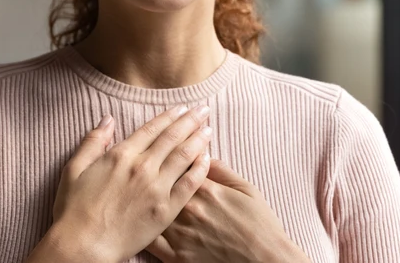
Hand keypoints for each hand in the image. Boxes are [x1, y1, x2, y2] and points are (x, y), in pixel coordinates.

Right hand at [49, 105, 212, 262]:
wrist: (83, 245)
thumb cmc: (74, 210)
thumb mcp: (74, 169)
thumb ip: (93, 141)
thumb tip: (108, 119)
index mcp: (121, 155)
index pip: (152, 129)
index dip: (169, 116)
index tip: (182, 107)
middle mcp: (142, 167)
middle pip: (173, 137)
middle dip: (191, 120)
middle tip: (204, 110)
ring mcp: (156, 188)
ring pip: (184, 156)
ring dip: (198, 140)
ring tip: (209, 128)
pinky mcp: (166, 210)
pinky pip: (189, 184)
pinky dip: (200, 169)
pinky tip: (207, 159)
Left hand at [146, 159, 310, 262]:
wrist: (265, 261)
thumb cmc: (260, 225)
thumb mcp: (247, 189)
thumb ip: (223, 171)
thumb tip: (203, 156)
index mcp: (206, 189)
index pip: (177, 161)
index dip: (169, 152)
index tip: (164, 147)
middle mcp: (188, 208)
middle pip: (159, 182)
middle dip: (150, 171)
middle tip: (145, 166)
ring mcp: (180, 233)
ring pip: (150, 209)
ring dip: (141, 197)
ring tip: (135, 190)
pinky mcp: (176, 256)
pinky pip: (149, 241)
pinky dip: (140, 230)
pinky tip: (135, 222)